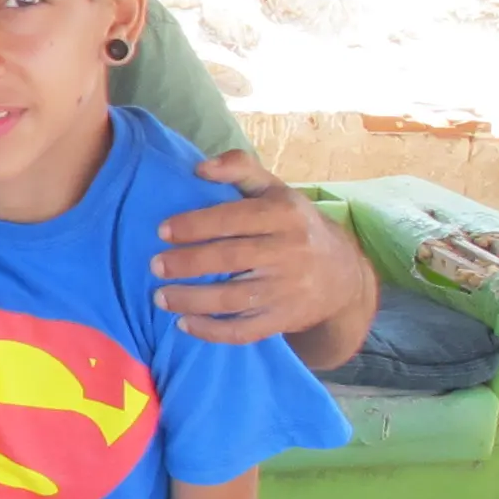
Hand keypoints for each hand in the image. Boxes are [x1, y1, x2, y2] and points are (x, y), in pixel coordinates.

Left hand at [155, 154, 373, 347]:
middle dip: (188, 264)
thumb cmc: (294, 225)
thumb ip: (240, 169)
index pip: (235, 218)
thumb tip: (199, 168)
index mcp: (285, 215)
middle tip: (155, 265)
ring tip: (160, 297)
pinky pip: (245, 330)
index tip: (162, 231)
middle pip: (231, 259)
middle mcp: (290, 252)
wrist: (343, 274)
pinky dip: (212, 331)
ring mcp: (288, 289)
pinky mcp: (284, 319)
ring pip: (234, 299)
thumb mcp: (275, 190)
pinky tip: (184, 324)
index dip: (196, 225)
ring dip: (192, 300)